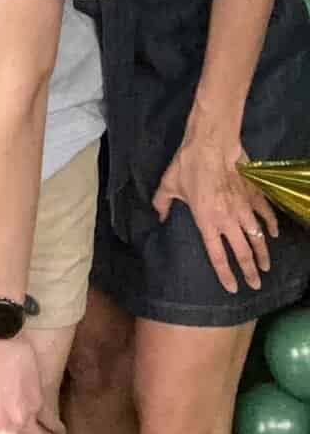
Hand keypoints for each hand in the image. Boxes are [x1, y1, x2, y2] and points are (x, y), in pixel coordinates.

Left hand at [153, 133, 278, 292]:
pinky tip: (273, 234)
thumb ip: (162, 203)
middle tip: (256, 284)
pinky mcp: (254, 195)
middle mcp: (228, 221)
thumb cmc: (187, 166)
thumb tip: (160, 216)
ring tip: (266, 267)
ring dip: (263, 254)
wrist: (211, 145)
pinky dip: (271, 226)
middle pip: (242, 253)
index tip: (233, 288)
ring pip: (258, 238)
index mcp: (206, 222)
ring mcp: (244, 209)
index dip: (226, 275)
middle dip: (250, 272)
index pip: (217, 256)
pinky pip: (266, 215)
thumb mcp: (168, 185)